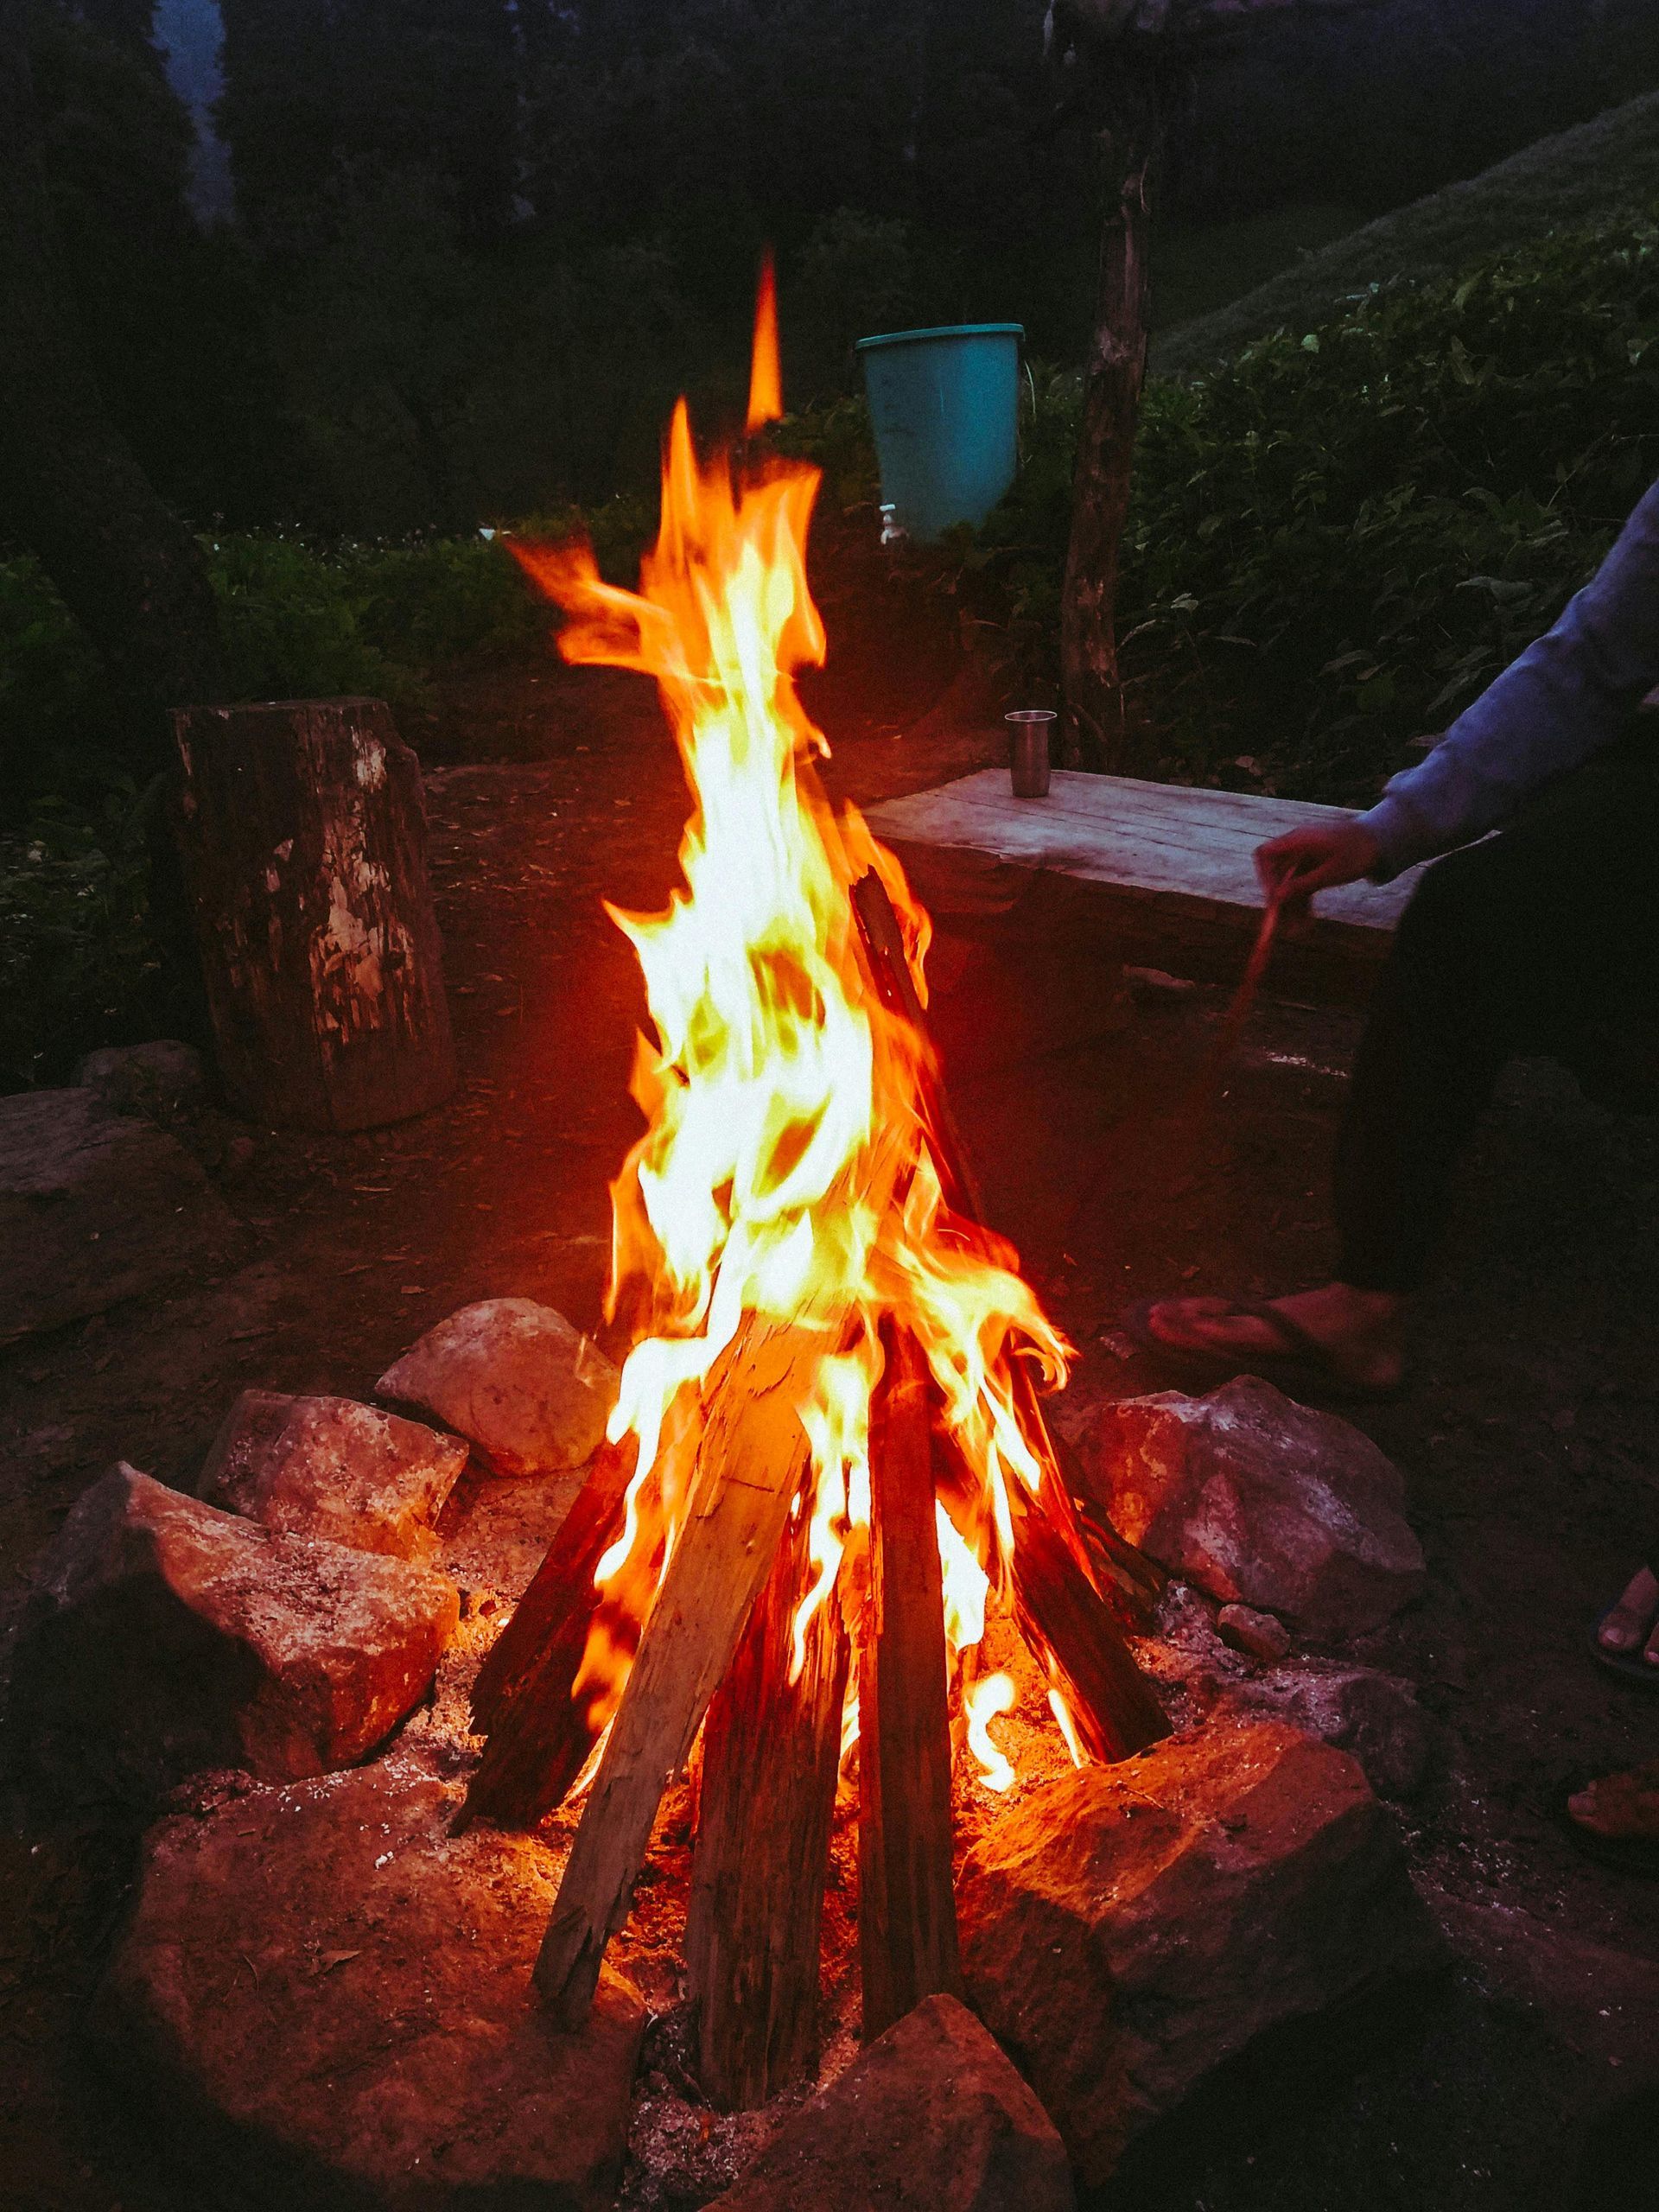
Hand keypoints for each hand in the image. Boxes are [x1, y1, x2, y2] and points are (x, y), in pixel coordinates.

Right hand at [1254, 820, 1381, 914]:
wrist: (1382, 842)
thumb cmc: (1359, 852)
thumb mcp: (1332, 873)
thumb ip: (1303, 885)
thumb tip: (1276, 898)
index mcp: (1299, 840)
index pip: (1265, 855)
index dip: (1264, 876)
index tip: (1273, 899)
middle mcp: (1297, 846)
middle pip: (1276, 873)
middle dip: (1279, 899)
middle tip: (1282, 925)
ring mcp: (1305, 856)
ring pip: (1289, 883)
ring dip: (1292, 905)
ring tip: (1298, 930)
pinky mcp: (1314, 866)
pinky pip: (1302, 884)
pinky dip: (1303, 901)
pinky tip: (1307, 920)